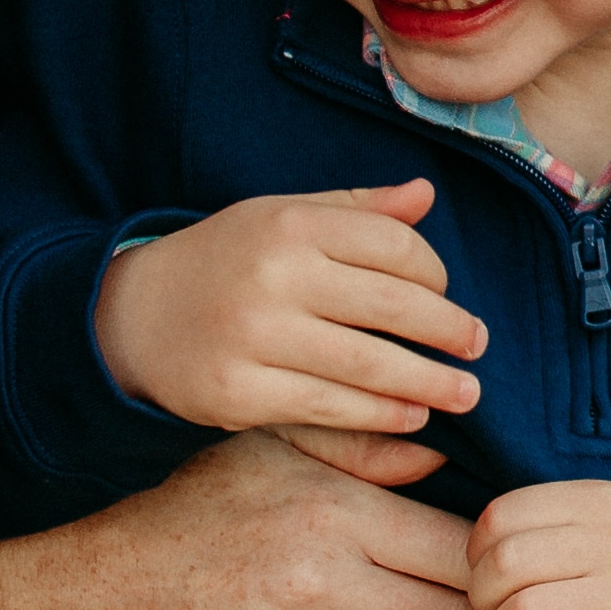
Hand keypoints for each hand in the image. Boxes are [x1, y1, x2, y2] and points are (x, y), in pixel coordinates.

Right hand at [93, 181, 488, 435]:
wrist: (131, 317)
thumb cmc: (225, 262)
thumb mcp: (281, 219)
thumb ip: (355, 209)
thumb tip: (426, 194)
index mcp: (290, 224)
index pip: (393, 246)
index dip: (435, 274)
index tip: (449, 294)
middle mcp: (274, 276)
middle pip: (392, 305)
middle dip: (448, 330)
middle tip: (479, 347)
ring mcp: (254, 337)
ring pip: (367, 364)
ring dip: (428, 382)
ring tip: (464, 393)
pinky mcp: (238, 393)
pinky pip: (329, 407)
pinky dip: (380, 415)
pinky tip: (412, 415)